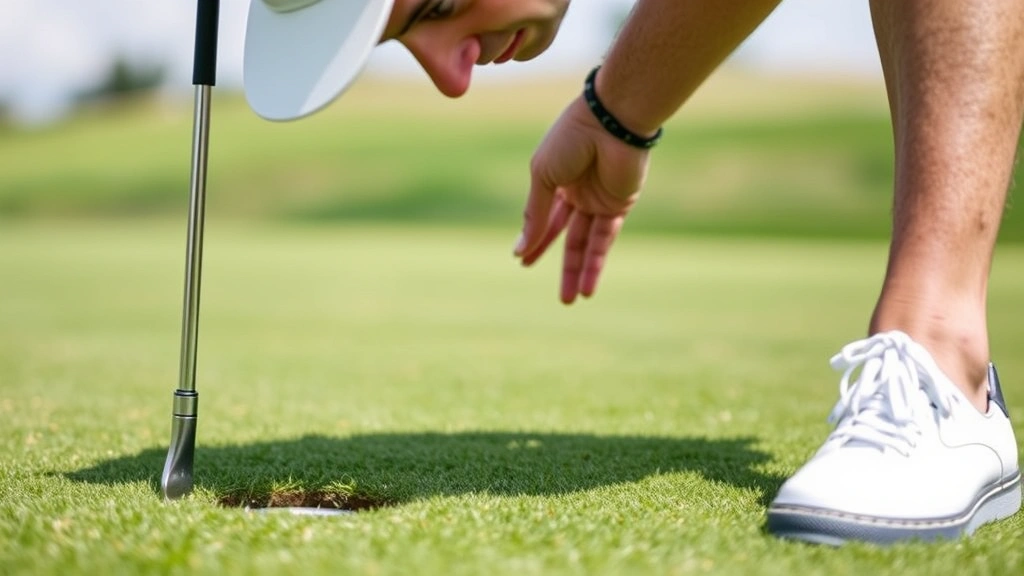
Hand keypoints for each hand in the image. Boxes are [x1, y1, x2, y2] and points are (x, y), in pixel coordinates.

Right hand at [514, 94, 651, 303]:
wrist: (611, 120)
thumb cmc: (571, 138)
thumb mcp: (543, 176)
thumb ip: (534, 214)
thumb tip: (519, 249)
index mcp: (556, 178)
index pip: (545, 217)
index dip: (535, 240)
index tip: (523, 261)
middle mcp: (579, 191)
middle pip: (568, 235)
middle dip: (562, 265)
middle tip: (559, 295)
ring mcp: (600, 199)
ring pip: (587, 243)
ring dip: (579, 271)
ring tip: (571, 299)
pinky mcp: (620, 205)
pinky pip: (605, 239)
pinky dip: (596, 262)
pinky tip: (588, 284)